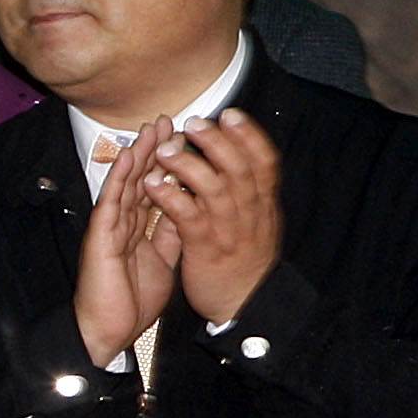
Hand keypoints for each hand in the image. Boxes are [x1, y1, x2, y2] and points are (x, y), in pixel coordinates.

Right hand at [71, 127, 183, 365]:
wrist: (107, 331)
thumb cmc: (131, 301)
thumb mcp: (163, 261)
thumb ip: (171, 233)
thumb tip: (186, 207)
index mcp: (137, 229)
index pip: (154, 190)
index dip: (168, 166)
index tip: (184, 141)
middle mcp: (122, 223)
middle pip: (141, 179)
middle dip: (155, 150)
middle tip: (169, 121)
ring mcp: (110, 227)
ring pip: (126, 183)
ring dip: (139, 154)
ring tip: (151, 127)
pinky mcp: (101, 235)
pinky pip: (112, 200)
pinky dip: (120, 177)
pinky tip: (130, 156)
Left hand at [140, 111, 282, 323]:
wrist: (245, 303)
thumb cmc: (245, 258)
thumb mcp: (257, 221)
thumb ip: (248, 191)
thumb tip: (237, 155)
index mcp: (263, 204)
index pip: (264, 162)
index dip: (249, 136)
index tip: (230, 114)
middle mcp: (250, 212)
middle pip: (238, 168)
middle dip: (216, 142)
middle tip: (194, 123)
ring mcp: (229, 230)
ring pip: (213, 189)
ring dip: (188, 165)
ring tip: (165, 149)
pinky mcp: (205, 248)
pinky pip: (188, 217)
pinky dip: (170, 197)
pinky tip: (152, 184)